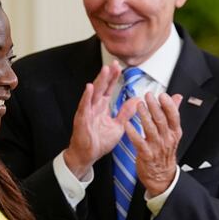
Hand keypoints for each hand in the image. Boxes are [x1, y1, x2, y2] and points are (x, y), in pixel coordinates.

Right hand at [64, 62, 139, 178]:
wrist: (87, 155)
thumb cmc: (99, 141)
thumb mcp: (118, 126)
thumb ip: (126, 113)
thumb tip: (136, 101)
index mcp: (102, 107)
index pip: (108, 88)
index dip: (114, 77)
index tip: (119, 66)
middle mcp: (94, 106)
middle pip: (101, 87)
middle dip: (108, 75)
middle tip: (114, 64)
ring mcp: (87, 112)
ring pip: (93, 93)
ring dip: (99, 81)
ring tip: (105, 70)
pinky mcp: (81, 120)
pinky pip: (83, 106)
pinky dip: (86, 97)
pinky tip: (89, 87)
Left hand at [126, 92, 182, 196]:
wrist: (162, 176)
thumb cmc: (165, 152)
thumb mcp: (173, 133)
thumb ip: (173, 113)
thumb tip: (177, 97)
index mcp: (174, 132)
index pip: (174, 116)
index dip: (168, 105)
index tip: (162, 95)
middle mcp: (166, 139)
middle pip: (161, 120)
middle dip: (155, 106)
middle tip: (148, 96)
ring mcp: (157, 147)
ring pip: (151, 129)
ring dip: (144, 116)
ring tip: (139, 105)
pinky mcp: (146, 154)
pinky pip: (139, 142)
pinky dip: (133, 133)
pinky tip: (127, 125)